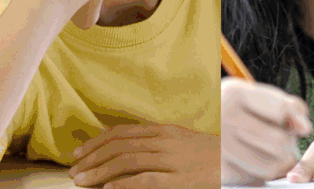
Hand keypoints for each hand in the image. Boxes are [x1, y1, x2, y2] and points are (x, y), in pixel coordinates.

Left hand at [68, 124, 218, 187]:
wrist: (240, 161)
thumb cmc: (211, 154)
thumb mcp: (183, 140)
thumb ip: (156, 139)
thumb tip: (124, 143)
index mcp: (165, 130)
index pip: (122, 132)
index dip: (96, 141)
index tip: (79, 152)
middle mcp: (166, 141)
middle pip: (120, 146)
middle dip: (92, 158)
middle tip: (73, 171)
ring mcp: (173, 160)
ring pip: (128, 161)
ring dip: (100, 171)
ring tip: (82, 181)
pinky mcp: (180, 180)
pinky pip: (147, 180)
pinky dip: (125, 184)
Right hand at [222, 78, 310, 184]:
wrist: (182, 124)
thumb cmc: (222, 108)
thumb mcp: (247, 94)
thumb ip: (280, 104)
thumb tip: (304, 128)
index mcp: (234, 94)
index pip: (281, 110)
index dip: (298, 121)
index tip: (304, 129)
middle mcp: (222, 120)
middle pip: (279, 143)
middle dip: (288, 146)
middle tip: (283, 144)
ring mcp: (216, 147)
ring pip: (270, 166)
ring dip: (276, 163)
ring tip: (266, 153)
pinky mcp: (214, 171)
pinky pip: (252, 179)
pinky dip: (255, 174)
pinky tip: (246, 161)